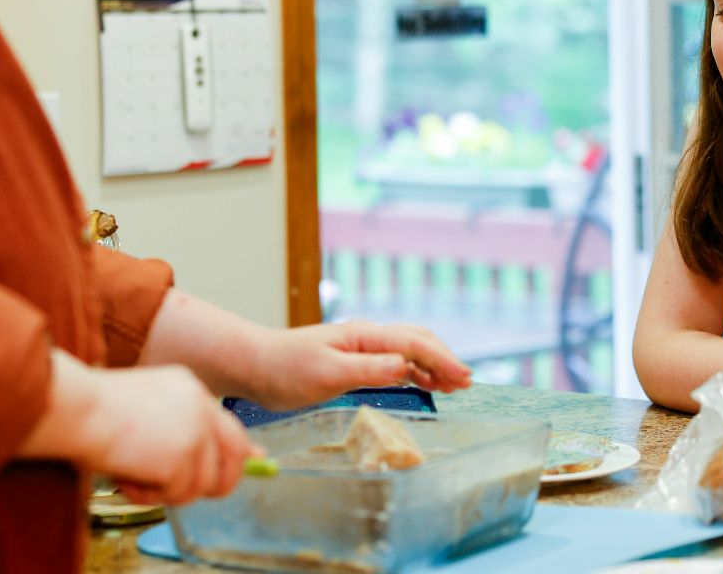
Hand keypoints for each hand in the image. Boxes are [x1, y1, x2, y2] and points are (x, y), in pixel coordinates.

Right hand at [54, 360, 259, 505]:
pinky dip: (148, 497)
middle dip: (216, 483)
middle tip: (181, 492)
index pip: (228, 427)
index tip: (235, 470)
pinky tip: (125, 478)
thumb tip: (215, 453)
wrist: (76, 409)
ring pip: (201, 484)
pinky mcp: (182, 457)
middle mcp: (200, 406)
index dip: (233, 455)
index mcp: (189, 388)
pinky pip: (176, 495)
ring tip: (132, 478)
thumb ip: (179, 428)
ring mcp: (195, 431)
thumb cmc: (94, 411)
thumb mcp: (145, 410)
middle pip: (234, 455)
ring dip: (166, 492)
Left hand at [244, 322, 472, 410]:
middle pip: (418, 342)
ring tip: (455, 385)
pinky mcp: (355, 361)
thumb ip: (367, 370)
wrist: (256, 365)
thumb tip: (404, 366)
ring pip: (409, 351)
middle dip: (444, 359)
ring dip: (434, 365)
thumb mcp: (326, 374)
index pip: (414, 344)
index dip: (442, 360)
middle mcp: (367, 338)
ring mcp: (362, 348)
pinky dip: (416, 371)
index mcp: (364, 336)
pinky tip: (426, 383)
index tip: (464, 378)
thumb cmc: (285, 370)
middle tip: (466, 383)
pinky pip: (395, 362)